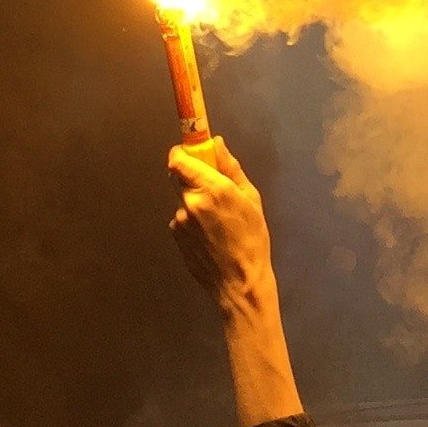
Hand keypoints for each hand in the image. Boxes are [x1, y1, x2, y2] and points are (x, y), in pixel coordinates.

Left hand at [169, 136, 275, 317]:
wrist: (239, 283)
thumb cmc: (253, 239)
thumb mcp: (251, 200)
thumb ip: (230, 168)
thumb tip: (216, 143)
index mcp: (212, 189)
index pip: (178, 159)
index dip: (181, 153)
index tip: (190, 153)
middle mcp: (190, 202)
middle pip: (179, 177)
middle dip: (193, 178)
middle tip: (213, 191)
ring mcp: (179, 221)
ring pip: (182, 199)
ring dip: (194, 202)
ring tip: (217, 222)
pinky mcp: (175, 236)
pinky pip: (181, 219)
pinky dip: (191, 221)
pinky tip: (209, 236)